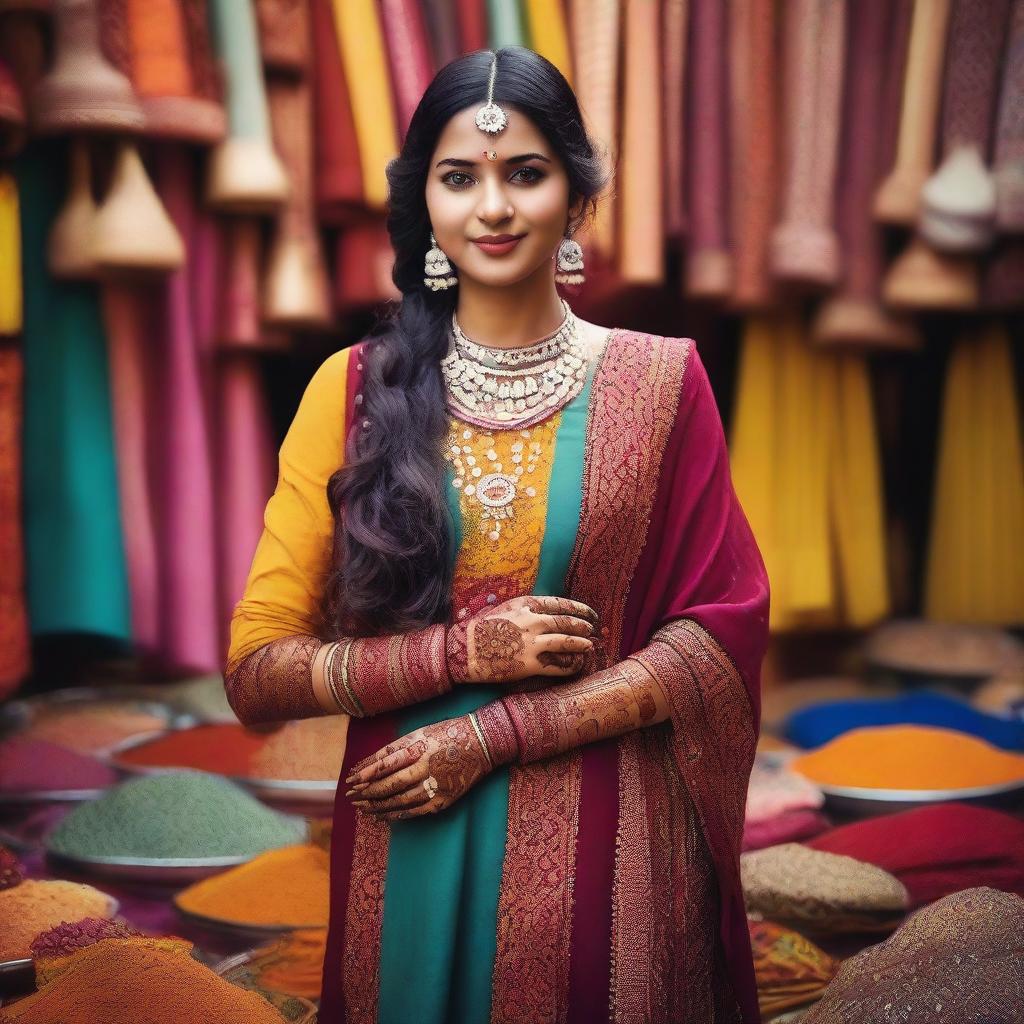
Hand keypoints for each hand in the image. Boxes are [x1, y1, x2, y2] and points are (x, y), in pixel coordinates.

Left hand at [344, 715, 489, 820]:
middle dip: (366, 793)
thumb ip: (394, 748)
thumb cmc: (447, 734)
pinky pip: (415, 812)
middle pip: (389, 785)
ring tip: (362, 808)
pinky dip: (396, 815)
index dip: (365, 775)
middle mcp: (425, 769)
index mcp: (418, 749)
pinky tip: (382, 816)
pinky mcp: (444, 800)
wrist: (482, 743)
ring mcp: (436, 787)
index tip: (350, 781)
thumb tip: (368, 763)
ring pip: (399, 802)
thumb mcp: (419, 733)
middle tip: (350, 797)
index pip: (384, 765)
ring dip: (377, 806)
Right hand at [446, 596, 597, 684]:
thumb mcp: (504, 609)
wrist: (464, 649)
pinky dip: (570, 665)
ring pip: (566, 642)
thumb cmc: (480, 628)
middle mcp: (531, 622)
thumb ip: (525, 609)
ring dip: (581, 644)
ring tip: (589, 645)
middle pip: (566, 622)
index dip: (578, 608)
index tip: (589, 612)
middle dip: (582, 625)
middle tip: (592, 629)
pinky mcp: (529, 665)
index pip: (559, 604)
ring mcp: (532, 643)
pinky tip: (576, 665)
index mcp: (525, 605)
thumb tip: (544, 613)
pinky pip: (557, 665)